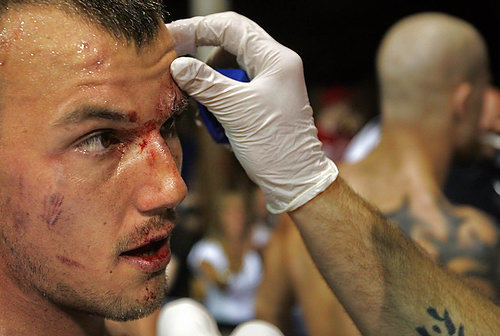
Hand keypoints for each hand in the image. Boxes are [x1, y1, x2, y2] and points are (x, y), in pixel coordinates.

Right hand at [167, 12, 337, 212]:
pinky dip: (218, 103)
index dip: (197, 28)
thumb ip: (205, 83)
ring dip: (209, 87)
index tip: (170, 38)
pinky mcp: (262, 103)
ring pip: (228, 72)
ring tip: (198, 107)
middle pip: (229, 47)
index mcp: (275, 60)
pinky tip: (212, 122)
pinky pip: (233, 92)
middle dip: (202, 61)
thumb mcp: (236, 110)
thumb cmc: (275, 145)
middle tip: (176, 72)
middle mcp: (274, 67)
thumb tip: (178, 65)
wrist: (295, 181)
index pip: (231, 27)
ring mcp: (269, 85)